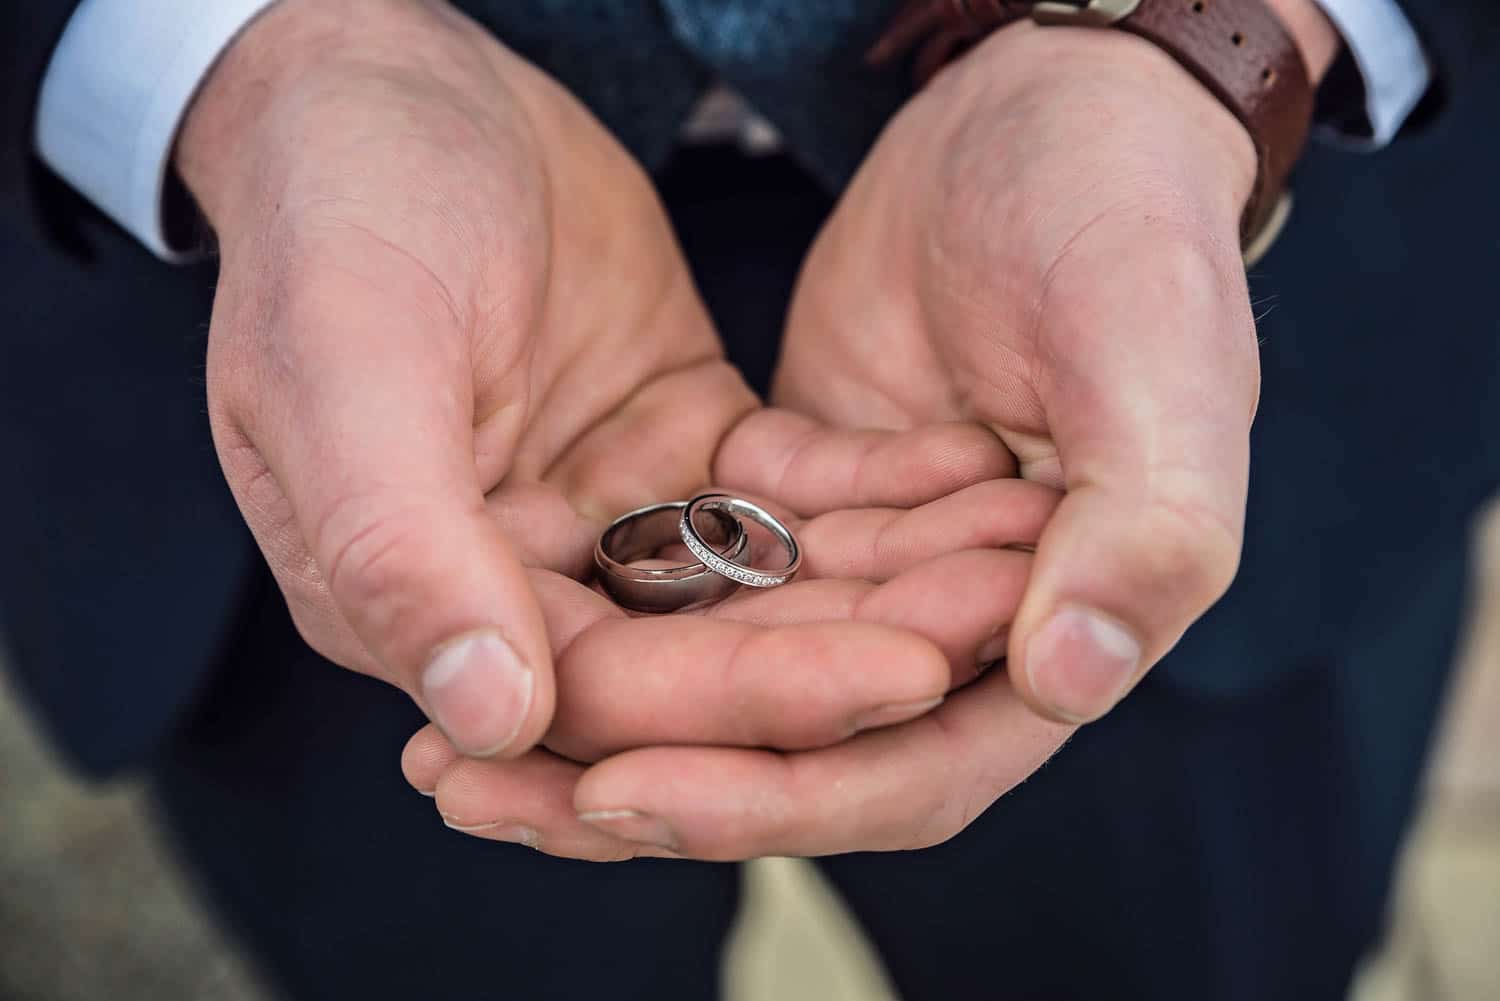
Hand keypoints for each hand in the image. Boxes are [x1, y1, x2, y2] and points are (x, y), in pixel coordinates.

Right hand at [183, 0, 1025, 784]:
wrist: (392, 80)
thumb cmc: (341, 207)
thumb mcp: (346, 359)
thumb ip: (400, 545)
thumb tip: (494, 719)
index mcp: (420, 605)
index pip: (601, 699)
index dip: (748, 701)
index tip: (899, 678)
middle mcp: (522, 587)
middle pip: (705, 662)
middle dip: (852, 651)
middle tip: (998, 622)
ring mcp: (609, 516)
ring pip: (763, 588)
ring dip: (889, 581)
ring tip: (1024, 557)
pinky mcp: (679, 445)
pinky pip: (793, 491)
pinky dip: (880, 489)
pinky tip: (985, 475)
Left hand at [525, 12, 1331, 858]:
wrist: (1047, 103)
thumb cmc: (1130, 221)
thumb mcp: (1155, 360)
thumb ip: (1144, 525)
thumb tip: (1064, 677)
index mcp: (1062, 627)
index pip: (913, 766)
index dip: (770, 794)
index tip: (615, 794)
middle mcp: (959, 621)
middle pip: (794, 742)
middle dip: (644, 776)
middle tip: (478, 791)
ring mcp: (866, 557)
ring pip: (727, 670)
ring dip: (604, 708)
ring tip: (449, 744)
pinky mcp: (795, 488)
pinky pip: (695, 566)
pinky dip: (608, 592)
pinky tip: (488, 601)